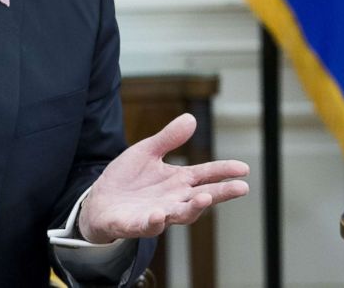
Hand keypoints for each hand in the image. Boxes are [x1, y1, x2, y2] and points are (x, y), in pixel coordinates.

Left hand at [78, 113, 248, 243]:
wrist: (100, 201)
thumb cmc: (128, 179)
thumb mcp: (146, 152)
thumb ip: (168, 139)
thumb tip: (191, 118)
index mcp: (178, 181)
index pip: (205, 175)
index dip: (224, 171)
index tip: (243, 168)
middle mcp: (173, 200)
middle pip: (202, 197)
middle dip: (221, 193)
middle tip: (241, 187)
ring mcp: (157, 214)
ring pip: (180, 215)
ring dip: (193, 208)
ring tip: (204, 197)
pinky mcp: (136, 224)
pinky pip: (148, 226)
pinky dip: (154, 221)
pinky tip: (159, 214)